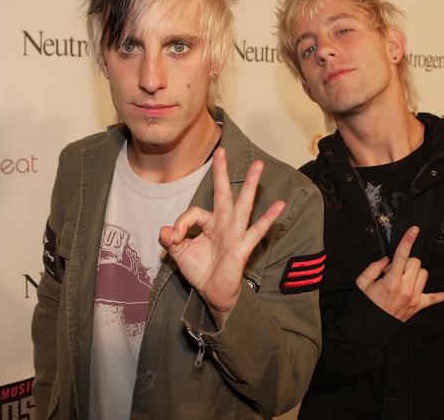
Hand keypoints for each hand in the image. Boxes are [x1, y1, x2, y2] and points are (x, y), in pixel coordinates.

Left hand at [159, 147, 285, 327]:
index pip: (194, 212)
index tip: (173, 237)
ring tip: (258, 166)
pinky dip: (268, 218)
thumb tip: (164, 230)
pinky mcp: (243, 246)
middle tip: (222, 150)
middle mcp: (223, 223)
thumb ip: (171, 240)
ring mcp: (235, 233)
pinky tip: (279, 205)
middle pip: (223, 193)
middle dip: (221, 172)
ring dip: (250, 185)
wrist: (214, 294)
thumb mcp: (180, 254)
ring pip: (243, 204)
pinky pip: (257, 230)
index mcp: (208, 224)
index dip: (180, 223)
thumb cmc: (201, 271)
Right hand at [355, 226, 443, 320]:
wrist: (369, 328)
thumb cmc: (365, 305)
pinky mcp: (419, 306)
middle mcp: (406, 288)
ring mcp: (414, 297)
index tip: (415, 229)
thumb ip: (374, 267)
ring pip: (424, 273)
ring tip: (403, 279)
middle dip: (405, 262)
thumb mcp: (362, 282)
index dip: (408, 240)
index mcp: (391, 281)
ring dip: (415, 272)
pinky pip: (436, 299)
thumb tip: (387, 260)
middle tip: (393, 270)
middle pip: (415, 262)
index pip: (402, 255)